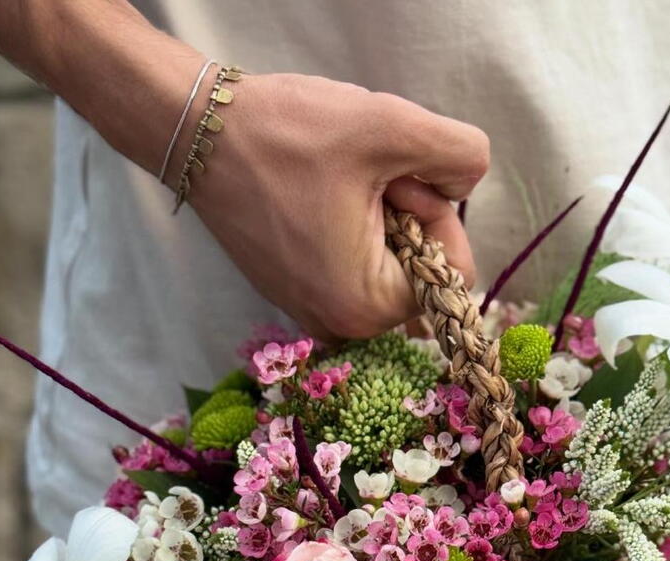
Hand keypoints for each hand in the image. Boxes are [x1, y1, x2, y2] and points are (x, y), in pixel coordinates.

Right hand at [175, 73, 489, 338]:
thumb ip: (462, 154)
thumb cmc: (287, 134)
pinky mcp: (299, 293)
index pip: (452, 274)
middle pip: (420, 274)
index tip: (393, 180)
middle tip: (362, 177)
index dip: (435, 216)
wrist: (201, 131)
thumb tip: (468, 184)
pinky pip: (357, 265)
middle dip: (408, 218)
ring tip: (337, 184)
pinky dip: (355, 228)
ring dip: (382, 219)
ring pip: (390, 265)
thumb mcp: (393, 127)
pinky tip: (321, 196)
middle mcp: (342, 326)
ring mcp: (316, 313)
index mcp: (367, 307)